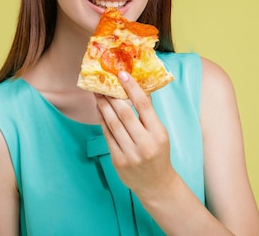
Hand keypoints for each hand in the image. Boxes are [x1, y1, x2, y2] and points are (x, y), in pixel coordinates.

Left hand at [95, 71, 177, 197]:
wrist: (156, 184)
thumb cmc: (159, 154)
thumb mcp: (160, 133)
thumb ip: (149, 114)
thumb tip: (138, 88)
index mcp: (158, 134)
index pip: (143, 106)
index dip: (132, 88)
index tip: (122, 74)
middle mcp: (145, 143)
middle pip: (124, 113)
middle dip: (112, 96)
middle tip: (103, 82)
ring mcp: (130, 153)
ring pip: (113, 124)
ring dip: (103, 106)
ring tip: (98, 94)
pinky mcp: (118, 160)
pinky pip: (107, 136)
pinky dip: (102, 121)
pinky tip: (99, 110)